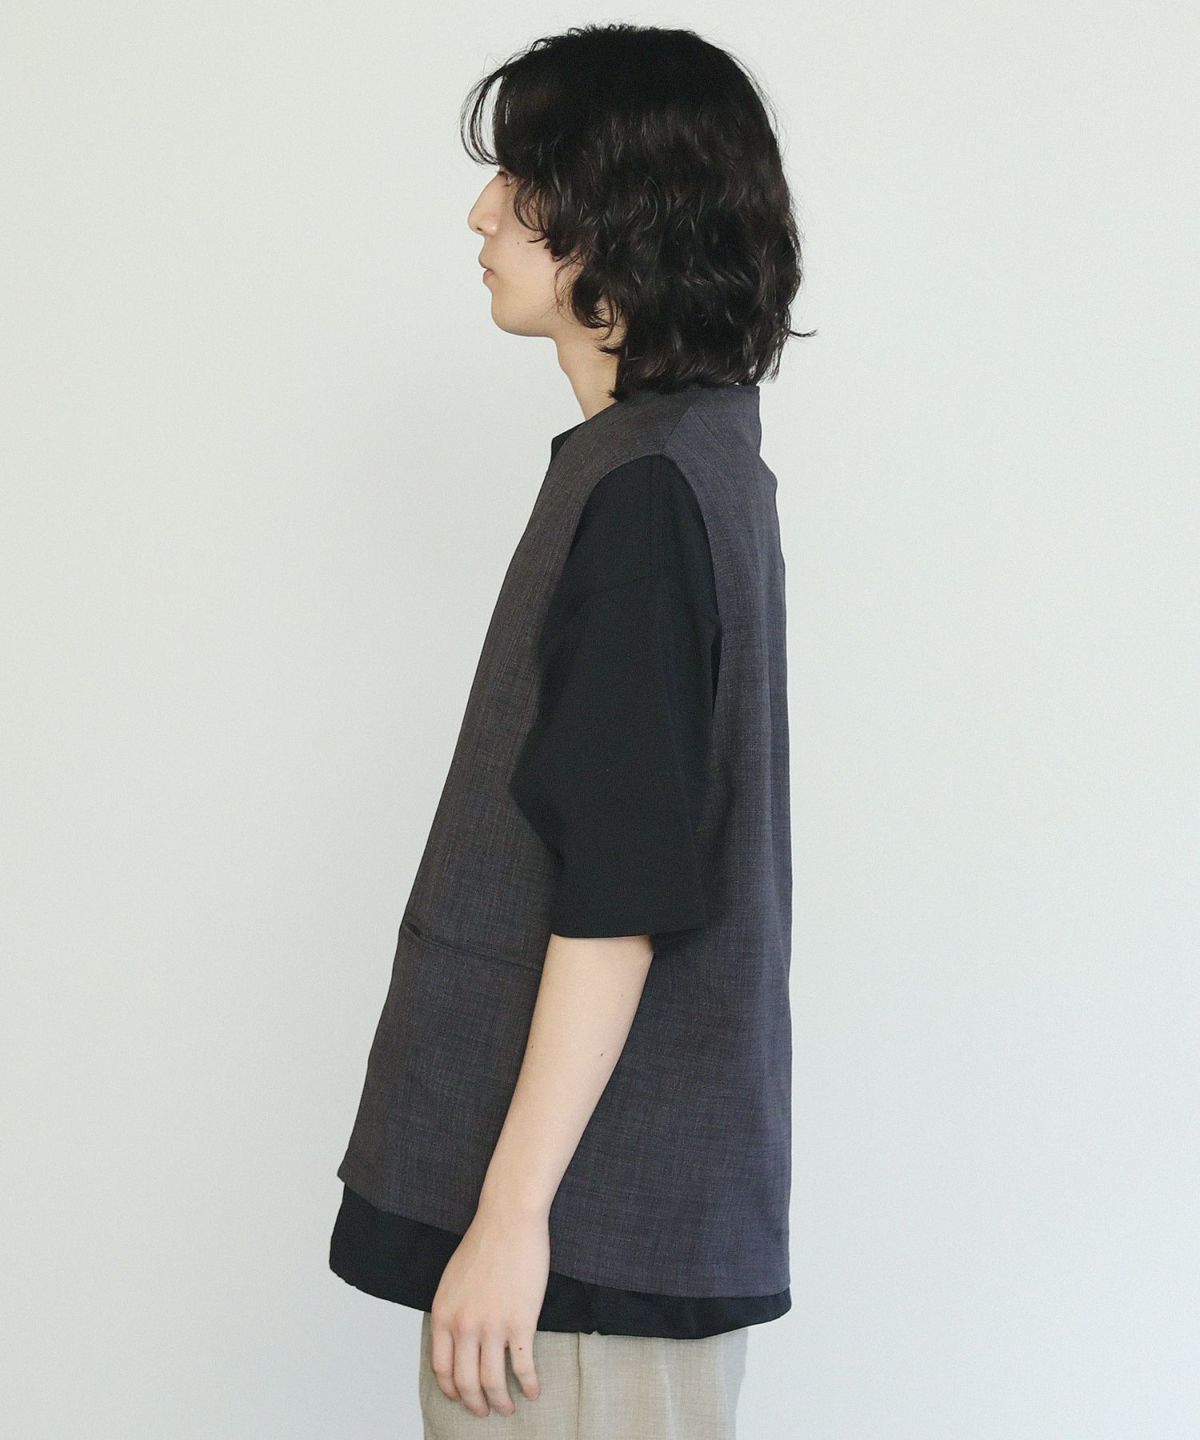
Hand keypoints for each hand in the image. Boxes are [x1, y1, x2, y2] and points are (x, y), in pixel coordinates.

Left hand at [427, 1197, 548, 1417]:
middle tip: (486, 1411)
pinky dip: (529, 1385)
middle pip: (466, 1383)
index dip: (452, 1390)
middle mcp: (464, 1326)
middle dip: (476, 1404)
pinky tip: (535, 1391)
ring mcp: (492, 1326)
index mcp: (444, 1315)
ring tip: (509, 1408)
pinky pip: (523, 1367)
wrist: (508, 1220)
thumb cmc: (483, 1244)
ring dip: (502, 1402)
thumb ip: (451, 1312)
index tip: (462, 1397)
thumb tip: (456, 1342)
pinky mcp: (520, 1323)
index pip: (441, 1369)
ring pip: (493, 1383)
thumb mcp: (451, 1281)